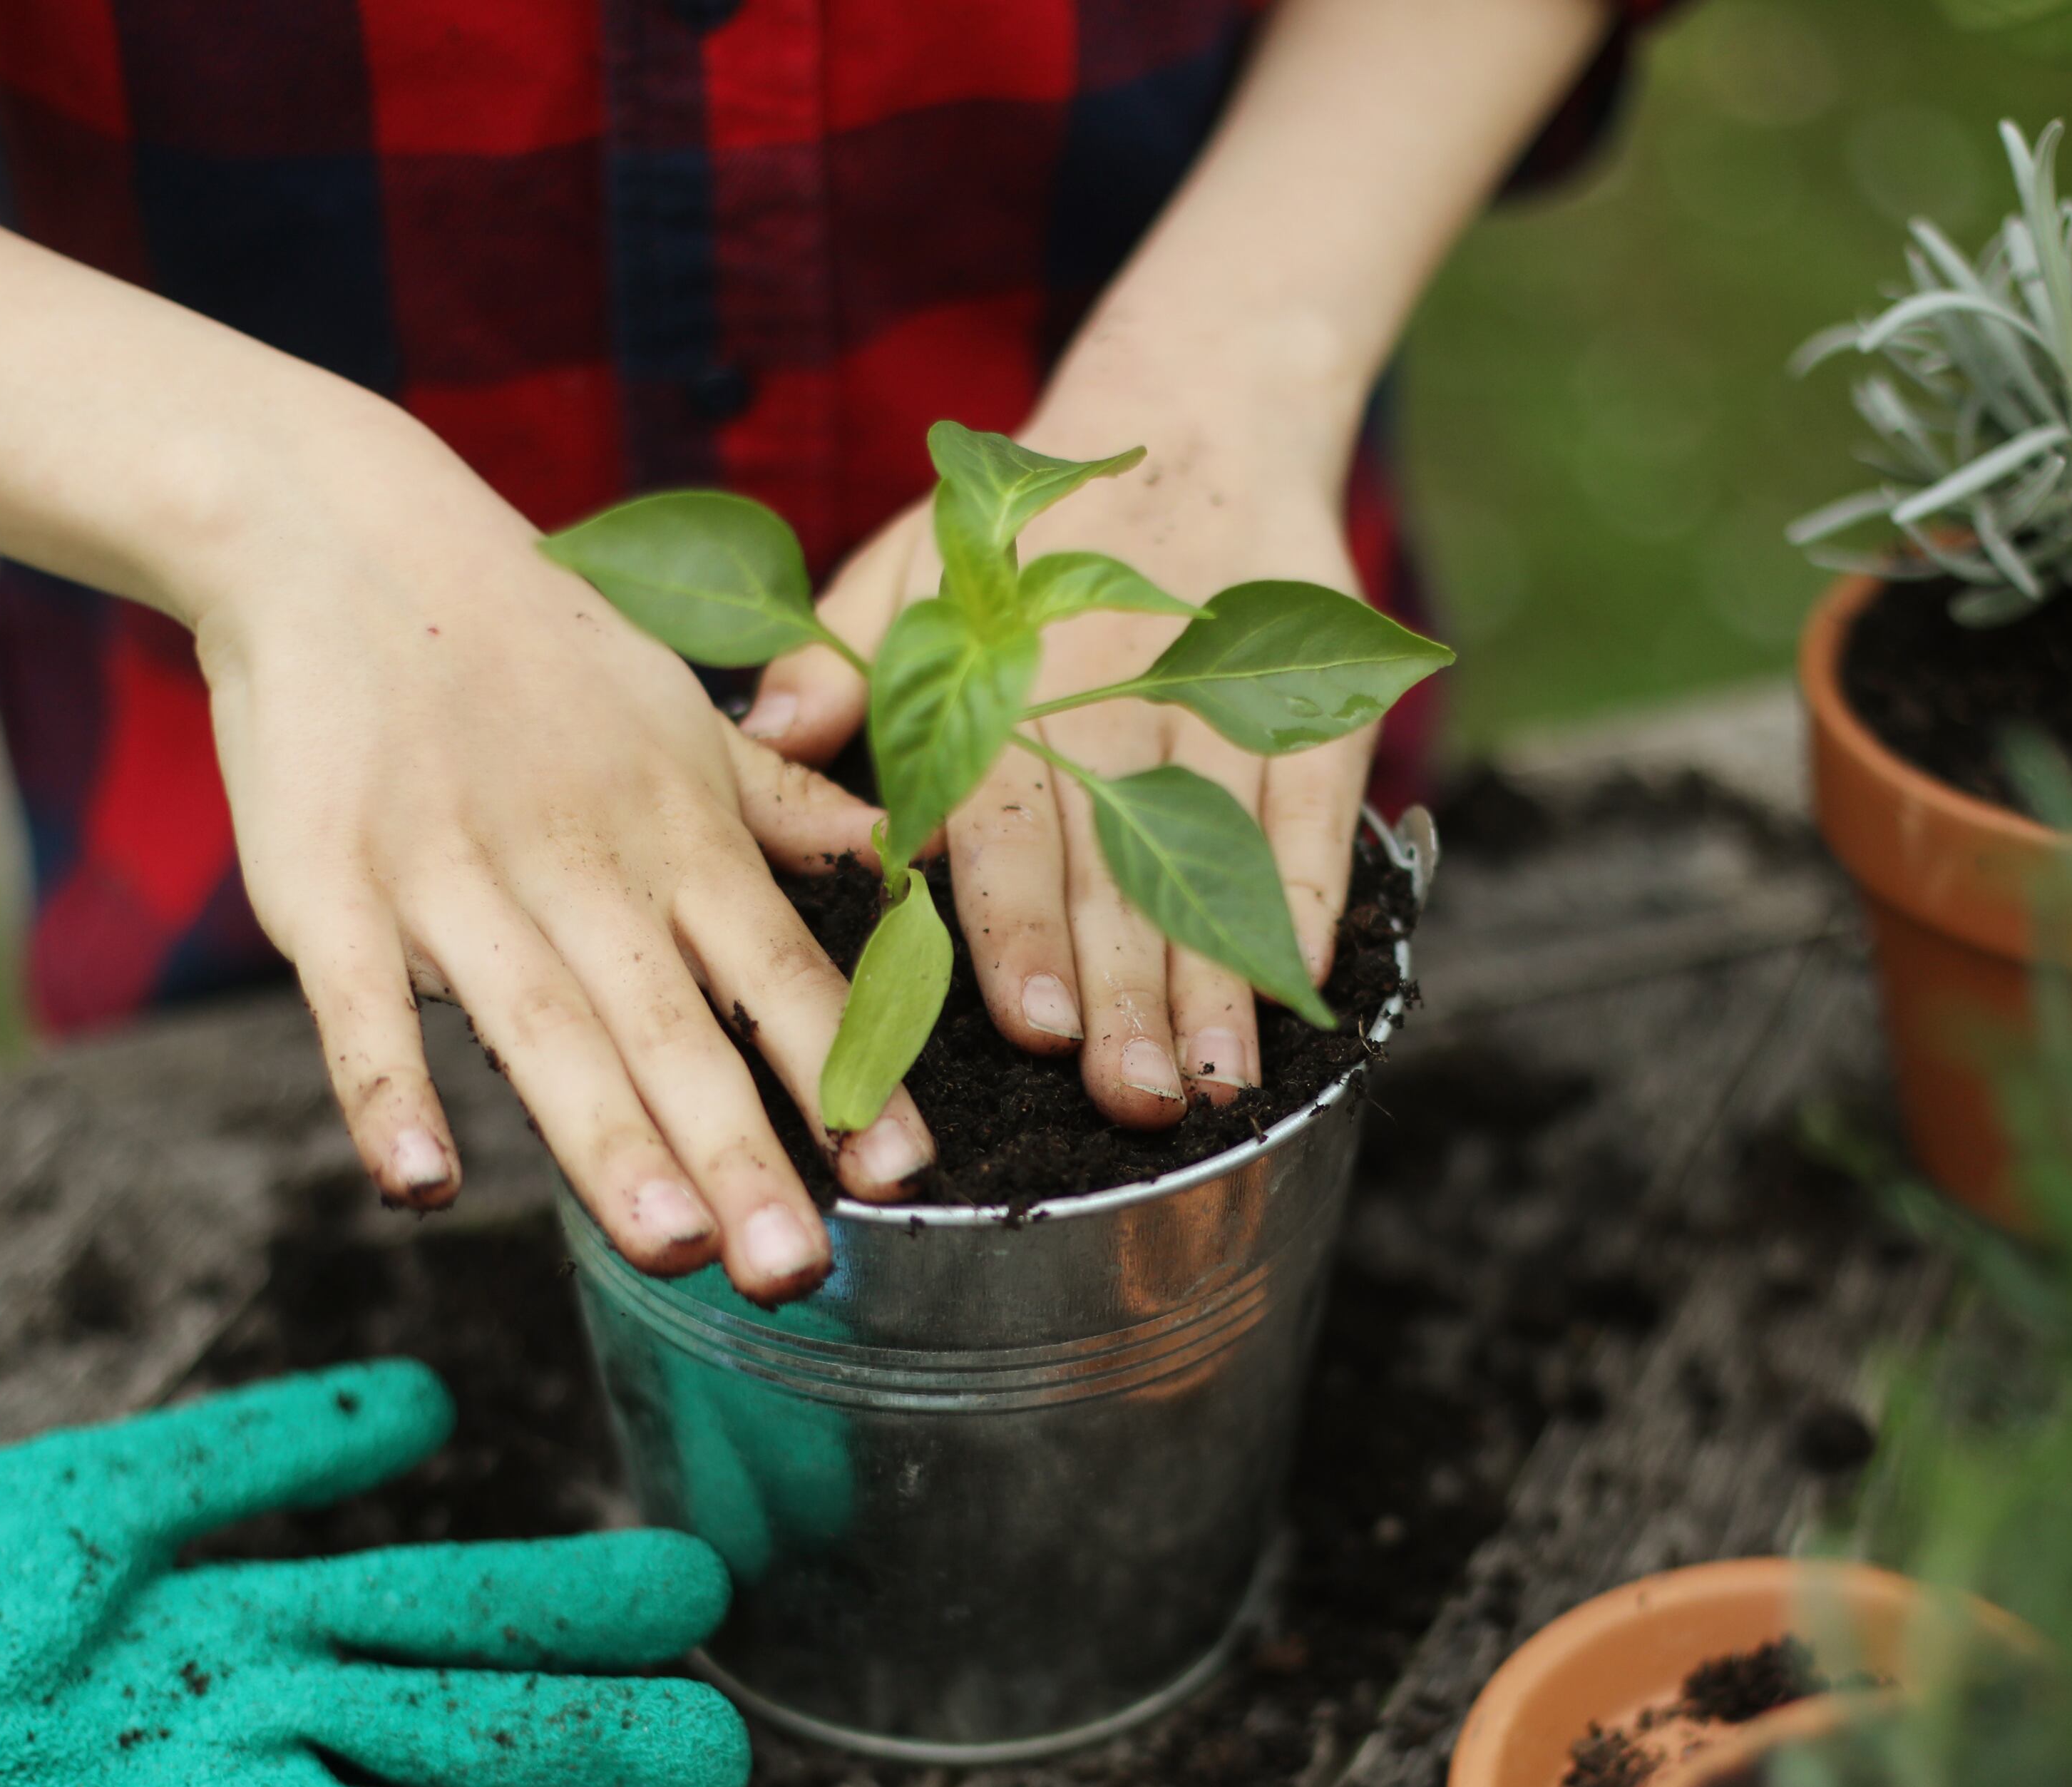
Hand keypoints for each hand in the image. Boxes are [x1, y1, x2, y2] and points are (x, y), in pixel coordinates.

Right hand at [0, 92, 932, 1307]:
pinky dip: (391, 1093)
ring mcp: (452, 883)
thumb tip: (912, 865)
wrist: (341, 536)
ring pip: (544, 1032)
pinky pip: (362, 1011)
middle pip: (675, 1029)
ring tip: (672, 1251)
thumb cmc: (530, 644)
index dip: (841, 1071)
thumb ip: (792, 809)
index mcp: (675, 833)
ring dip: (607, 1145)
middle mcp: (580, 866)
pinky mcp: (329, 894)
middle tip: (800, 1272)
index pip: (778, 971)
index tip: (903, 1172)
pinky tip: (424, 1185)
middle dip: (740, 1152)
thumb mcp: (684, 717)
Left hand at [742, 399, 1375, 1124]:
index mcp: (1006, 670)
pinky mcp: (1310, 698)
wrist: (1200, 403)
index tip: (1035, 1026)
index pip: (1008, 812)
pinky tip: (1304, 991)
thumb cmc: (1028, 529)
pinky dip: (1310, 897)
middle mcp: (1115, 687)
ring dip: (1221, 975)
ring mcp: (1223, 697)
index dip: (1022, 922)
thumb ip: (842, 662)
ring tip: (1218, 1087)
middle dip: (1125, 986)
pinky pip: (1313, 809)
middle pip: (1119, 856)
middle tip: (1128, 1099)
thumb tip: (758, 735)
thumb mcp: (913, 564)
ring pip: (1220, 851)